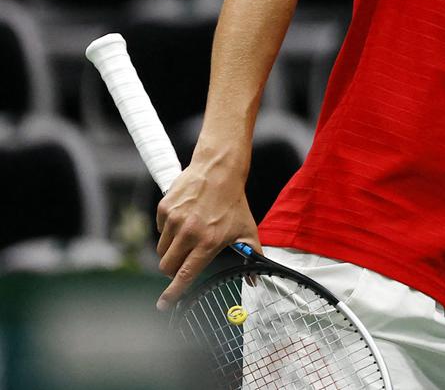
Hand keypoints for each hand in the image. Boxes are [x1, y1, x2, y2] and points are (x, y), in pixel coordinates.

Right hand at [155, 158, 260, 309]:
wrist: (219, 170)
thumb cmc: (234, 202)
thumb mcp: (247, 229)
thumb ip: (252, 255)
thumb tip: (255, 281)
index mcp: (208, 241)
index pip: (185, 274)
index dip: (173, 293)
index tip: (164, 305)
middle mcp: (189, 232)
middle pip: (167, 266)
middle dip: (172, 271)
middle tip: (183, 264)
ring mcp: (174, 220)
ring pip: (162, 249)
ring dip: (171, 250)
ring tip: (188, 236)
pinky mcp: (164, 208)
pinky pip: (159, 230)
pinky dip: (168, 231)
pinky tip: (184, 219)